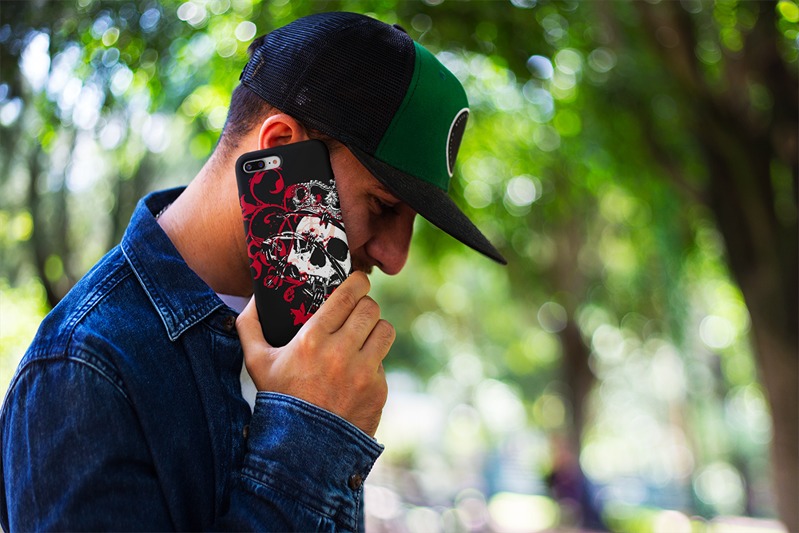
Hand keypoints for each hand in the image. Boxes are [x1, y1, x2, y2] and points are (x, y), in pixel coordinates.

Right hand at [236, 272, 393, 436]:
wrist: (302, 449)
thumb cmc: (278, 399)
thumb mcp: (256, 362)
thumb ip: (249, 326)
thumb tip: (254, 298)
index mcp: (312, 339)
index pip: (348, 296)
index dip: (358, 282)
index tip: (358, 280)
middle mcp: (341, 353)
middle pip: (370, 309)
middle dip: (365, 305)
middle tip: (358, 310)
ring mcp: (363, 373)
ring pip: (385, 330)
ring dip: (375, 329)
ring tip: (364, 335)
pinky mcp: (378, 390)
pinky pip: (383, 362)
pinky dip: (373, 362)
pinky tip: (357, 371)